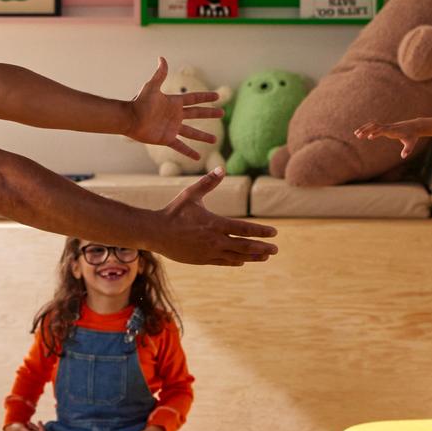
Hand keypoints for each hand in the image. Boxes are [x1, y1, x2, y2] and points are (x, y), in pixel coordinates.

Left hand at [126, 57, 223, 160]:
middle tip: (222, 113)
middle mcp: (175, 115)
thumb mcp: (151, 87)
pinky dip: (189, 152)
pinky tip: (198, 158)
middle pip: (197, 114)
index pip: (194, 99)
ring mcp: (172, 128)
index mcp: (174, 102)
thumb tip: (162, 58)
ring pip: (192, 132)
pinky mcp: (167, 139)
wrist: (129, 119)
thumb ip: (160, 75)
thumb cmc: (139, 103)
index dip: (205, 97)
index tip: (217, 96)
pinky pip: (181, 146)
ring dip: (203, 136)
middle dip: (209, 114)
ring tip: (215, 140)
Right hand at [156, 169, 278, 265]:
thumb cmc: (173, 212)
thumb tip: (222, 168)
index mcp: (214, 224)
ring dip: (253, 256)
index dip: (261, 231)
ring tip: (266, 256)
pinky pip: (224, 262)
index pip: (244, 228)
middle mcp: (214, 240)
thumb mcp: (191, 195)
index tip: (274, 232)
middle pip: (244, 246)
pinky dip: (236, 261)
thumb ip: (208, 183)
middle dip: (262, 247)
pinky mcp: (202, 260)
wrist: (155, 233)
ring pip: (237, 256)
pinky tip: (244, 261)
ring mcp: (209, 252)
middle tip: (276, 249)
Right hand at [354, 116, 431, 158]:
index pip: (383, 130)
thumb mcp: (411, 144)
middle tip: (358, 136)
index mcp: (394, 131)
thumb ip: (407, 150)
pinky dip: (367, 128)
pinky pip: (374, 126)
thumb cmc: (412, 136)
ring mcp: (386, 126)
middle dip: (367, 130)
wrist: (414, 127)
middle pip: (376, 126)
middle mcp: (388, 127)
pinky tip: (360, 132)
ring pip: (373, 125)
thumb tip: (403, 156)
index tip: (369, 136)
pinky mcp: (385, 127)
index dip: (377, 133)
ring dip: (365, 128)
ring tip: (356, 134)